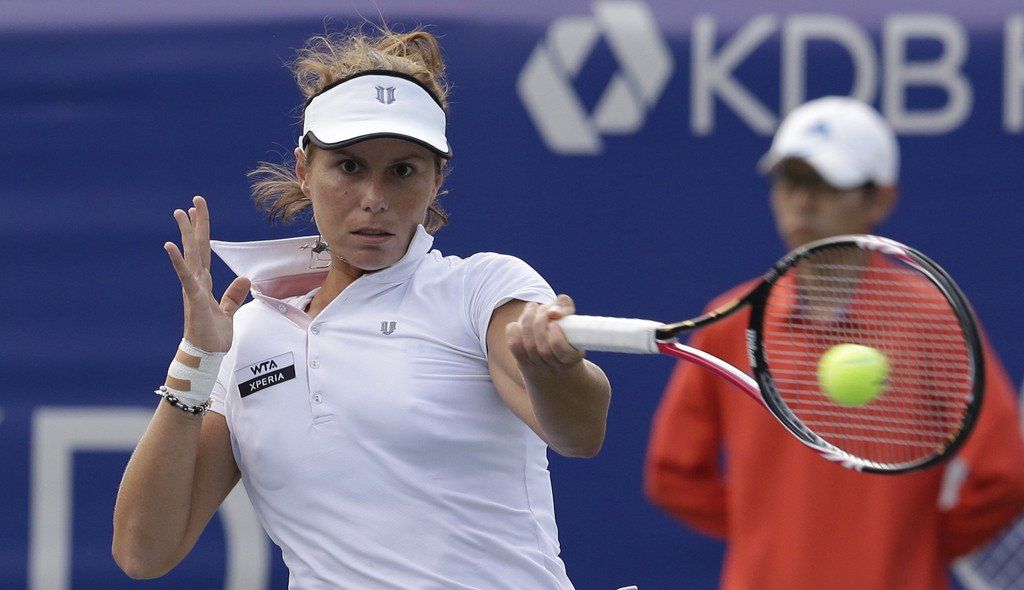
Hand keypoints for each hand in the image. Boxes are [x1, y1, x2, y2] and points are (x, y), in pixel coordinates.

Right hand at [164, 196, 250, 351]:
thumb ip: (234, 295)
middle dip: (196, 224)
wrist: (205, 356)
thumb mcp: (229, 312)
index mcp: (204, 283)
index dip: (203, 231)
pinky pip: (186, 277)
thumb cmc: (213, 336)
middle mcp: (196, 282)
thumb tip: (244, 279)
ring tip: (180, 212)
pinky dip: (178, 262)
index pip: (204, 252)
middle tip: (193, 201)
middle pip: (197, 247)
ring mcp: (193, 289)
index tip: (197, 212)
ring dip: (186, 234)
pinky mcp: (194, 299)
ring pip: (190, 256)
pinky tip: (170, 245)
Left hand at [506, 294, 584, 375]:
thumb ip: (565, 307)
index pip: (564, 353)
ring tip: (532, 307)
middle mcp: (556, 366)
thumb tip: (553, 311)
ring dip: (528, 323)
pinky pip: (515, 349)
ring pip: (530, 347)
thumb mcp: (571, 320)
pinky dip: (513, 333)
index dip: (557, 338)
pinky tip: (516, 324)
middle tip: (543, 309)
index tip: (554, 323)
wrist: (554, 366)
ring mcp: (539, 367)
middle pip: (544, 350)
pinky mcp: (524, 364)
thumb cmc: (564, 334)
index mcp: (573, 357)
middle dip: (540, 324)